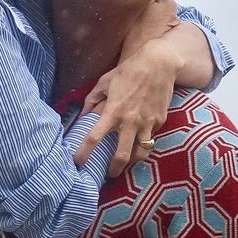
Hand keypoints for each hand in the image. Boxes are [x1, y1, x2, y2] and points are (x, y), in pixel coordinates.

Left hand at [74, 44, 177, 175]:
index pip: (94, 137)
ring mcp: (147, 123)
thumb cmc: (129, 70)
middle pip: (121, 156)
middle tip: (109, 174)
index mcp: (113, 111)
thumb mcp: (105, 81)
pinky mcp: (159, 121)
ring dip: (132, 161)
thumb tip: (83, 116)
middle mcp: (130, 121)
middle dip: (114, 170)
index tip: (77, 163)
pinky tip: (139, 139)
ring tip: (127, 162)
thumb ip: (91, 99)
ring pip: (141, 153)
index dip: (83, 153)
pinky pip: (151, 138)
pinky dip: (144, 141)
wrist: (159, 63)